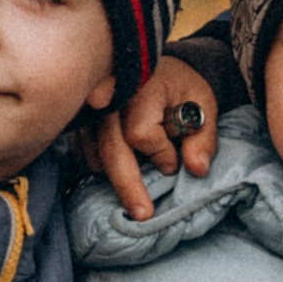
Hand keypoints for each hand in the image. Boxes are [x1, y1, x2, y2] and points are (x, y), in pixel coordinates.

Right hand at [85, 49, 219, 220]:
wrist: (151, 66)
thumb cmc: (178, 86)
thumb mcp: (201, 103)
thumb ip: (202, 137)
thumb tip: (197, 169)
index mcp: (140, 86)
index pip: (141, 133)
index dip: (161, 153)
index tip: (174, 162)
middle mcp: (108, 96)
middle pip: (112, 150)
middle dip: (128, 186)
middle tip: (142, 215)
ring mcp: (89, 110)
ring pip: (96, 155)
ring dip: (115, 176)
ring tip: (136, 191)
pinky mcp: (80, 122)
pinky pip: (85, 154)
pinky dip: (102, 167)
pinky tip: (120, 171)